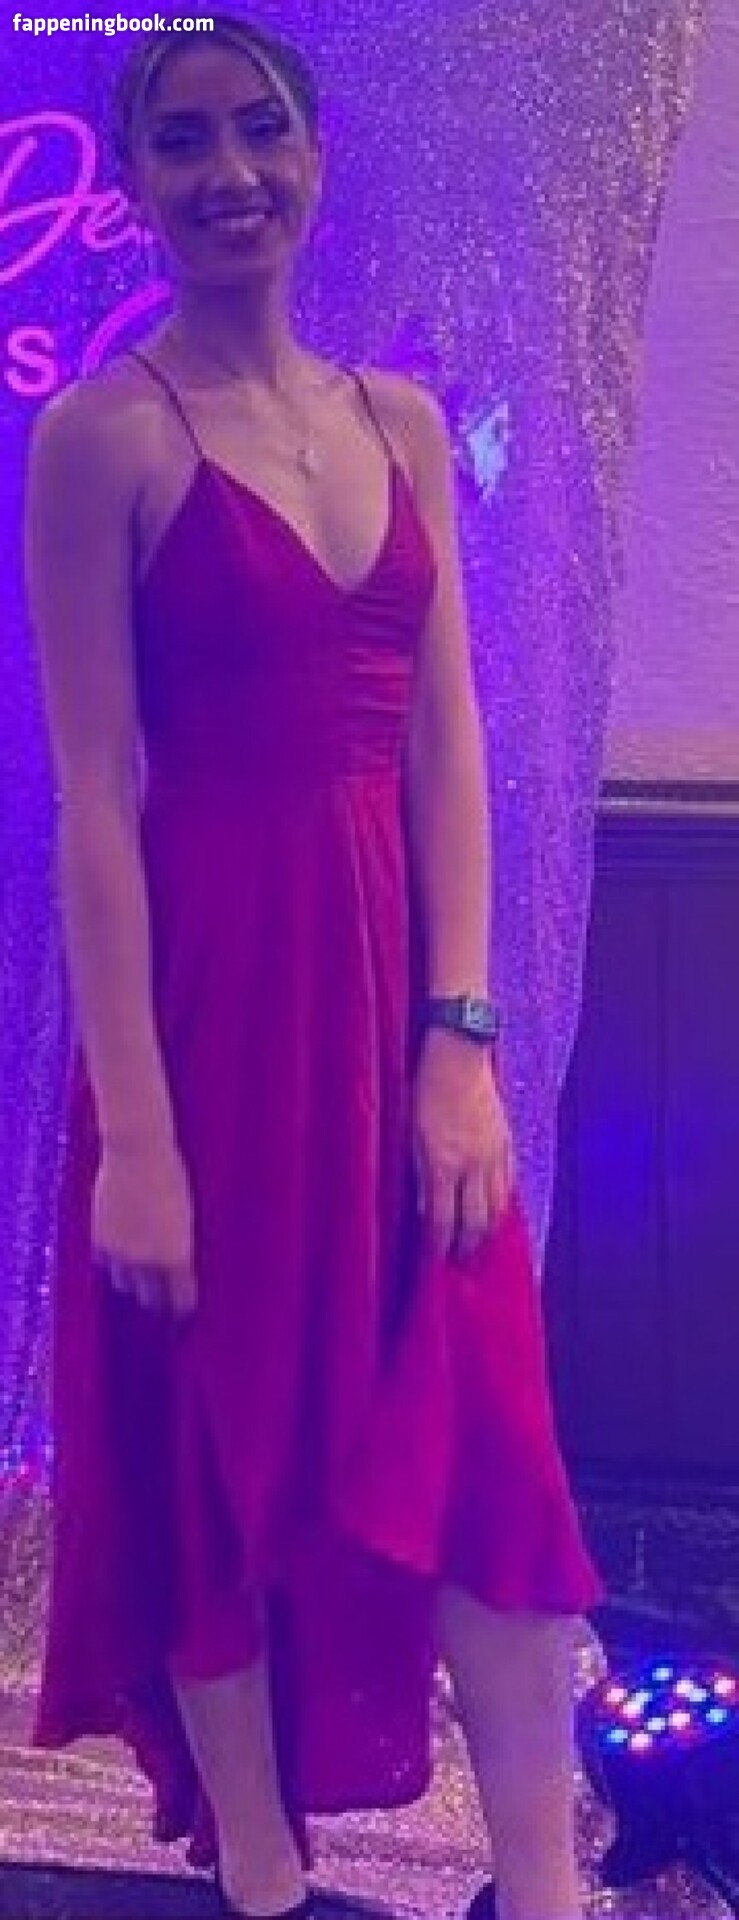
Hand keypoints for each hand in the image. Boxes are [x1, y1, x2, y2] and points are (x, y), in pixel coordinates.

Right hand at [92, 1139, 197, 1317]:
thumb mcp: (184, 1213)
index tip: (182, 1307)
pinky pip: (105, 1262)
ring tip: (135, 1279)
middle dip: (155, 1297)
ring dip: (131, 1279)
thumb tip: (176, 1262)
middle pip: (151, 1296)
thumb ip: (178, 1241)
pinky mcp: (100, 1240)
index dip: (182, 1303)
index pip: (181, 1297)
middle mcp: (149, 1260)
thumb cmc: (171, 1174)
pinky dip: (112, 1260)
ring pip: (124, 1282)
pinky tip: (117, 1257)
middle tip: (158, 1299)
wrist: (137, 1152)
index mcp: (178, 1254)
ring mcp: (122, 1252)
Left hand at [411, 1030, 515, 1261]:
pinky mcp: (507, 1143)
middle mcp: (473, 1164)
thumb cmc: (424, 1088)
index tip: (432, 1265)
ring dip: (487, 1233)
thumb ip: (418, 1174)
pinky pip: (508, 1185)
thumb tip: (425, 1210)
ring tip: (477, 1247)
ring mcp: (494, 1154)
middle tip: (458, 1265)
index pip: (442, 1221)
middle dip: (467, 1249)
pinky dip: (501, 1205)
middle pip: (475, 1223)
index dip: (438, 1248)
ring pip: (497, 1208)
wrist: (459, 1052)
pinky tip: (493, 1213)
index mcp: (443, 1163)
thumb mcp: (409, 1132)